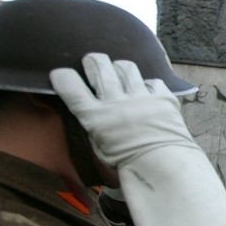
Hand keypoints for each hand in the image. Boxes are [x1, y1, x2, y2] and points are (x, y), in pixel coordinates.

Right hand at [50, 53, 195, 168]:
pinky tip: (147, 93)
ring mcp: (141, 97)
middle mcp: (116, 102)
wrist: (164, 165)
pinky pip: (152, 81)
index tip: (61, 73)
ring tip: (120, 73)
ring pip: (126, 67)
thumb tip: (91, 111)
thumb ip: (94, 125)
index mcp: (95, 117)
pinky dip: (148, 85)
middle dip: (93, 60)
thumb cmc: (128, 164)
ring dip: (120, 68)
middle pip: (99, 66)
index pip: (72, 87)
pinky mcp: (163, 97)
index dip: (63, 76)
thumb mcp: (100, 148)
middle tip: (93, 63)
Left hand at [51, 53, 225, 225]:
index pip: (154, 83)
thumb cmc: (178, 168)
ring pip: (105, 69)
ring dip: (97, 65)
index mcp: (164, 103)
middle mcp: (140, 97)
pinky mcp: (96, 116)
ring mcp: (118, 104)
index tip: (141, 85)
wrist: (166, 170)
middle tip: (105, 65)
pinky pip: (75, 91)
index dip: (145, 84)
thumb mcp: (183, 147)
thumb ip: (178, 140)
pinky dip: (66, 81)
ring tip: (89, 62)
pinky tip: (58, 74)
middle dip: (116, 65)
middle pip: (127, 67)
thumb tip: (198, 169)